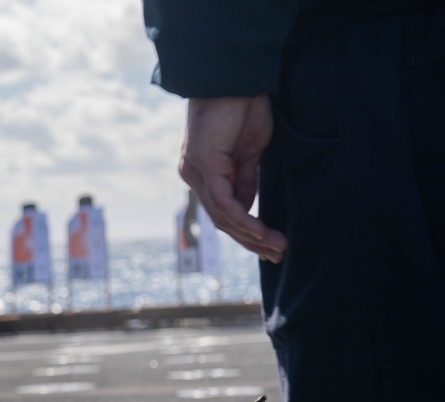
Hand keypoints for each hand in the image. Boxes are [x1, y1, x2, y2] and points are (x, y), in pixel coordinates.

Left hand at [180, 95, 286, 262]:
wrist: (233, 76)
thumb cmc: (242, 107)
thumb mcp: (248, 151)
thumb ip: (245, 179)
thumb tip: (248, 208)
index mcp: (201, 173)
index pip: (222, 211)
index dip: (247, 231)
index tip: (271, 244)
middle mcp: (192, 176)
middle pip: (221, 220)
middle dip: (251, 241)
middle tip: (277, 255)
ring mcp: (195, 171)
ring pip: (222, 216)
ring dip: (252, 235)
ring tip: (277, 247)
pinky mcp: (204, 164)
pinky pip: (224, 202)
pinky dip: (243, 219)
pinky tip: (261, 231)